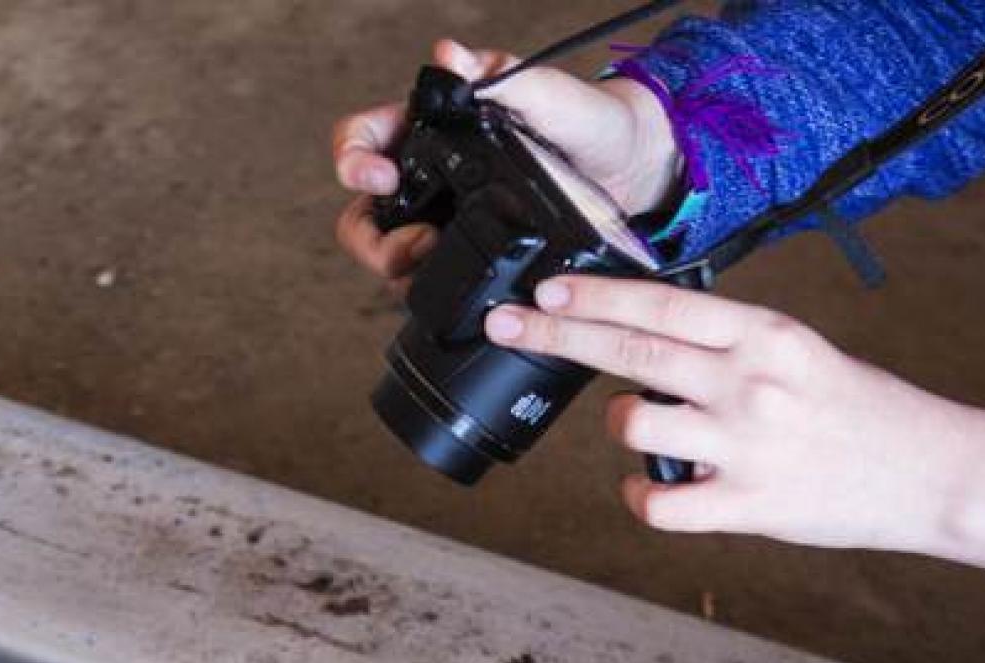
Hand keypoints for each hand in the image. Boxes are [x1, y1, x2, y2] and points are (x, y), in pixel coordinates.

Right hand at [331, 40, 678, 291]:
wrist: (631, 171)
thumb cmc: (590, 122)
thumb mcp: (548, 93)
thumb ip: (500, 74)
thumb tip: (448, 54)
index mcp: (436, 128)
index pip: (364, 138)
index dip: (354, 159)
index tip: (379, 177)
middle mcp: (430, 176)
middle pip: (363, 212)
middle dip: (371, 237)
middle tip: (411, 244)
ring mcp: (445, 220)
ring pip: (388, 252)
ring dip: (395, 266)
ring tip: (430, 261)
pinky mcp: (467, 255)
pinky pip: (427, 279)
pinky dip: (427, 287)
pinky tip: (454, 285)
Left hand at [488, 276, 984, 579]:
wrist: (928, 472)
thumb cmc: (858, 411)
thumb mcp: (799, 351)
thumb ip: (728, 343)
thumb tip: (649, 331)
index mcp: (765, 333)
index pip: (662, 303)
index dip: (595, 295)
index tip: (546, 289)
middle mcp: (750, 382)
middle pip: (630, 350)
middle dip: (557, 333)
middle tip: (506, 323)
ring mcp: (745, 445)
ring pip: (635, 423)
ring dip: (621, 425)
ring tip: (646, 428)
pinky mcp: (746, 506)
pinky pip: (658, 501)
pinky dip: (638, 495)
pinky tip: (648, 487)